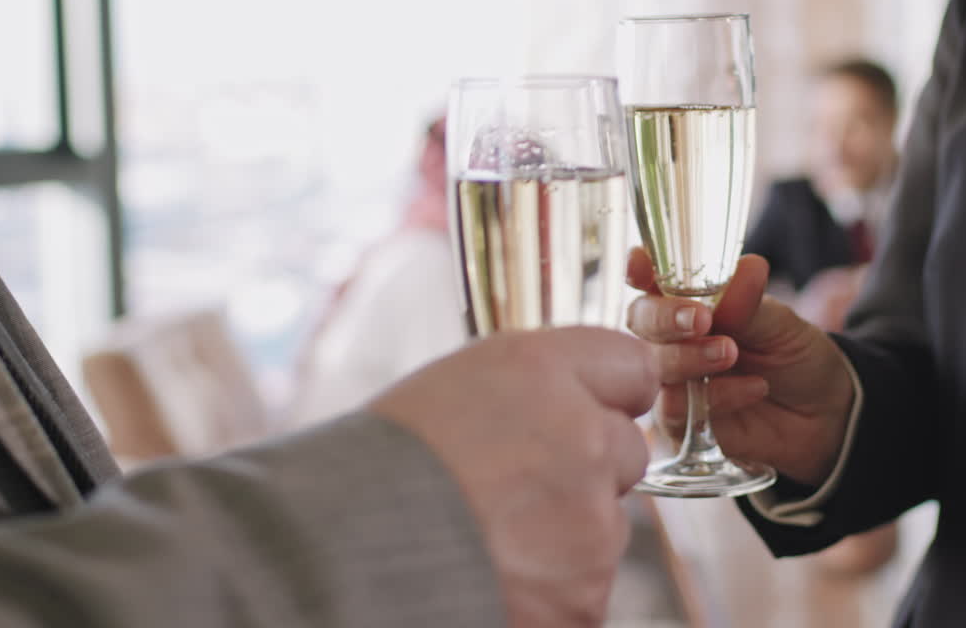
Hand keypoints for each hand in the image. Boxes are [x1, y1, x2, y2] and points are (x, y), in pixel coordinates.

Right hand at [373, 327, 657, 626]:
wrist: (334, 565)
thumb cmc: (371, 476)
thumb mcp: (448, 393)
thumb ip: (529, 393)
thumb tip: (574, 406)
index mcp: (540, 371)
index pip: (630, 366)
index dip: (606, 396)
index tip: (589, 414)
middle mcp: (581, 437)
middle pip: (627, 450)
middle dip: (587, 470)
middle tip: (515, 491)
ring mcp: (591, 523)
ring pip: (605, 526)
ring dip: (567, 537)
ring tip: (488, 543)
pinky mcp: (586, 598)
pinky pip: (587, 588)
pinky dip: (552, 593)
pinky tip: (497, 581)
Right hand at [626, 248, 855, 486]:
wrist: (822, 415)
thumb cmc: (794, 357)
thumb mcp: (781, 324)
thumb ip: (751, 302)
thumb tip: (746, 267)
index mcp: (691, 301)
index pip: (651, 279)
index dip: (640, 269)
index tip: (641, 267)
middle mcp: (673, 338)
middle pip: (641, 320)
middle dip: (665, 317)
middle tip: (702, 320)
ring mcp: (673, 380)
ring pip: (653, 366)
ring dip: (690, 357)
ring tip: (731, 353)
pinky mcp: (680, 422)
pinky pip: (676, 409)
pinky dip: (716, 395)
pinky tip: (754, 389)